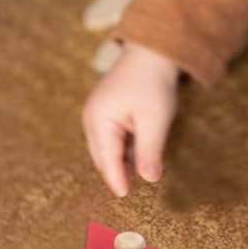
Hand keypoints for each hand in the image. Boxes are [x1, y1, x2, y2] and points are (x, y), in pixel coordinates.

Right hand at [82, 42, 181, 196]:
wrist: (152, 52)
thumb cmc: (153, 84)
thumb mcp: (155, 120)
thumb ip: (150, 151)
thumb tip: (148, 179)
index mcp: (99, 120)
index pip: (107, 159)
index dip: (117, 179)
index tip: (124, 196)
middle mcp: (92, 119)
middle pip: (103, 156)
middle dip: (117, 172)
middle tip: (131, 191)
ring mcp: (96, 115)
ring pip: (107, 149)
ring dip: (121, 161)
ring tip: (137, 174)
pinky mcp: (104, 112)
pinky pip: (111, 138)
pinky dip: (123, 149)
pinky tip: (138, 155)